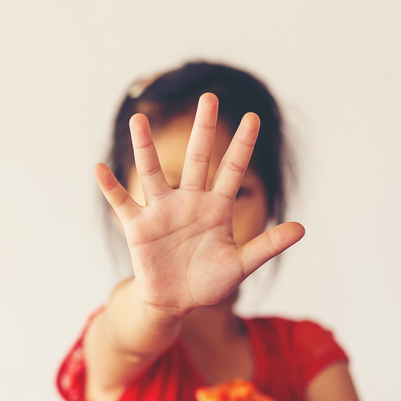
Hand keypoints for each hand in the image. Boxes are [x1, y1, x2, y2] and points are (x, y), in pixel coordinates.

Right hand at [93, 94, 304, 316]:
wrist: (174, 302)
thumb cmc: (207, 282)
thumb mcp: (240, 265)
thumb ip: (267, 246)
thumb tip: (302, 228)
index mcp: (216, 208)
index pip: (231, 170)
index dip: (242, 145)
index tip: (252, 118)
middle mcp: (188, 202)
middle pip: (196, 159)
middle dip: (203, 130)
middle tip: (208, 98)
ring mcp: (161, 211)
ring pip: (152, 172)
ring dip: (144, 146)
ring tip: (138, 119)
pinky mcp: (138, 227)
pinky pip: (121, 202)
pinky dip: (109, 187)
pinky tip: (99, 168)